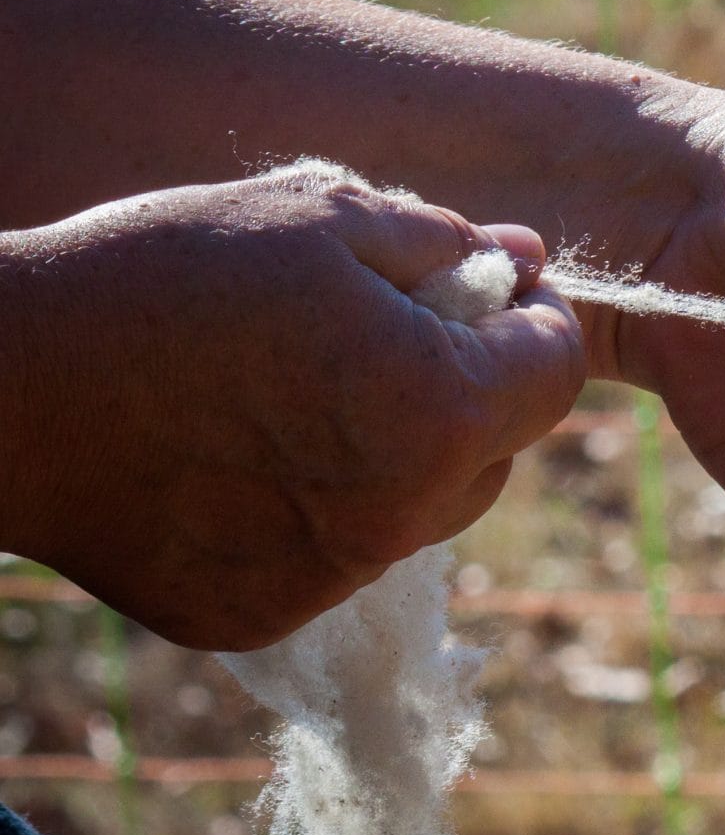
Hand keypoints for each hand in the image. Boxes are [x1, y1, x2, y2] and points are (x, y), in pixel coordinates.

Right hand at [0, 161, 584, 649]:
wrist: (0, 386)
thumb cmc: (164, 275)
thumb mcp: (316, 217)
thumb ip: (443, 243)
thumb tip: (525, 262)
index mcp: (443, 408)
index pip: (557, 369)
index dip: (534, 320)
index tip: (487, 293)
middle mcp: (407, 514)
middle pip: (498, 451)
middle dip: (466, 390)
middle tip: (374, 335)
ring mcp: (335, 580)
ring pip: (423, 511)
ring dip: (396, 456)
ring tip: (293, 392)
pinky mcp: (264, 618)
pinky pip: (335, 559)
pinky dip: (313, 512)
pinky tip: (236, 455)